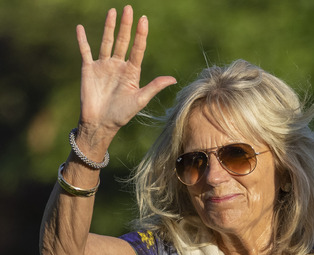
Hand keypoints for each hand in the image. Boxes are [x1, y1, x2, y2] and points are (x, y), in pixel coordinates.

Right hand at [75, 5, 175, 145]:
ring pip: (107, 42)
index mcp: (132, 72)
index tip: (144, 20)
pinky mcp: (89, 69)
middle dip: (126, 25)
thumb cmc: (122, 114)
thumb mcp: (140, 100)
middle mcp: (118, 65)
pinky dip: (83, 40)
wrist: (101, 123)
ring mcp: (104, 66)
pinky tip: (81, 28)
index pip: (138, 49)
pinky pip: (85, 51)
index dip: (141, 34)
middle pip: (123, 41)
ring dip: (109, 27)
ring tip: (113, 11)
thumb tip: (173, 79)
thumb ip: (154, 87)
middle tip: (129, 8)